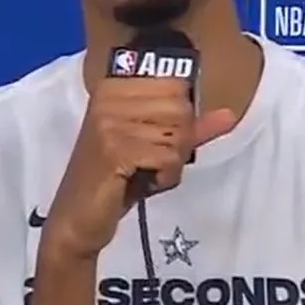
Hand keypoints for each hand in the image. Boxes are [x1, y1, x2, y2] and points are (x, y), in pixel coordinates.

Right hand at [44, 76, 235, 257]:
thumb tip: (228, 113)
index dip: (181, 118)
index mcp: (115, 88)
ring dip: (171, 162)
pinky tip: (144, 184)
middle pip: (180, 107)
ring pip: (177, 133)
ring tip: (145, 172)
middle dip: (178, 141)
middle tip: (152, 160)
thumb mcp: (154, 148)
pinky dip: (165, 177)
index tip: (158, 138)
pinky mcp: (113, 149)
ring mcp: (109, 122)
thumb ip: (189, 128)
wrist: (76, 220)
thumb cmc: (115, 182)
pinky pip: (167, 156)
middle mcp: (109, 97)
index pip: (176, 84)